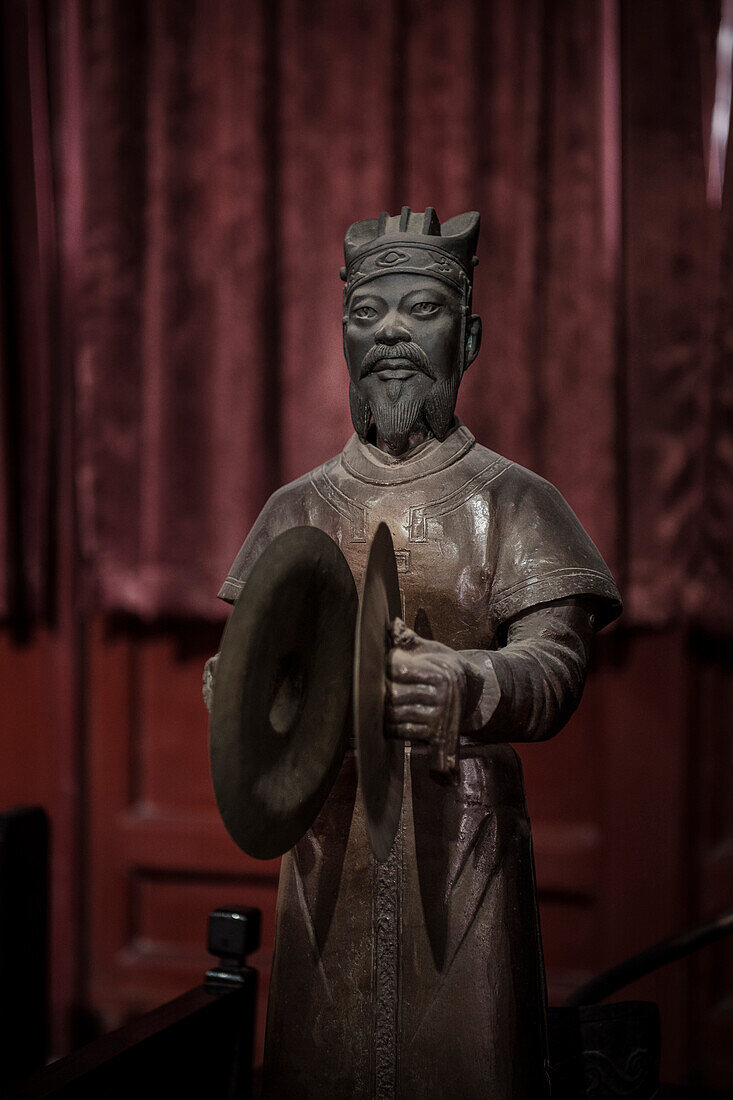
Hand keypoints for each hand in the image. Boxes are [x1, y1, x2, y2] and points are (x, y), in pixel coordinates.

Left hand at [385, 619, 466, 781]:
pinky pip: (403, 732)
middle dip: (380, 690)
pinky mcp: (435, 735)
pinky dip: (390, 726)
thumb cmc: (443, 668)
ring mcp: (439, 718)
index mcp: (441, 674)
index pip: (401, 671)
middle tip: (369, 686)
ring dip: (381, 709)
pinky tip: (385, 719)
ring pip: (396, 714)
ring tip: (375, 701)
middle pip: (394, 694)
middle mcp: (443, 697)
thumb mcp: (432, 650)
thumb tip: (393, 624)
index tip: (380, 666)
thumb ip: (410, 639)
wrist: (471, 694)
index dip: (387, 668)